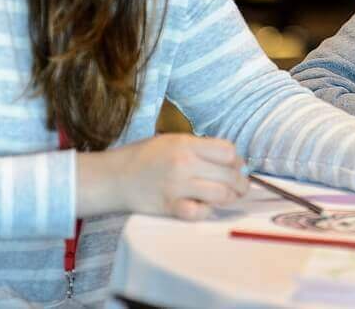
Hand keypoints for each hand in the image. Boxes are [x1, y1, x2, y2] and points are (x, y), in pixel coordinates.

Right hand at [77, 134, 248, 219]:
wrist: (114, 177)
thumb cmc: (144, 157)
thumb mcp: (173, 141)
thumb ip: (200, 148)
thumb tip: (232, 161)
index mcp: (186, 144)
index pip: (228, 152)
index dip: (236, 161)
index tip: (236, 167)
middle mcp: (184, 163)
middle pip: (229, 175)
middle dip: (240, 183)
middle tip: (240, 187)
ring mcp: (177, 186)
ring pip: (221, 195)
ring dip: (229, 198)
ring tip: (227, 197)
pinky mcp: (170, 207)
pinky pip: (200, 213)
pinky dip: (206, 212)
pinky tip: (203, 207)